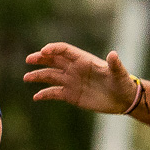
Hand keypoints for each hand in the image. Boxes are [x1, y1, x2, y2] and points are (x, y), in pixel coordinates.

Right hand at [23, 44, 139, 113]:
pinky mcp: (70, 95)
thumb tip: (113, 54)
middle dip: (41, 58)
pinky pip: (54, 93)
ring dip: (38, 76)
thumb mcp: (119, 73)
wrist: (123, 99)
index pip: (64, 50)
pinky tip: (36, 97)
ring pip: (51, 76)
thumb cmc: (122, 83)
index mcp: (84, 60)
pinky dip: (44, 94)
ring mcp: (71, 81)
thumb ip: (114, 64)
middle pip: (53, 60)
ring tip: (26, 78)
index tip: (44, 52)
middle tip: (29, 59)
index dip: (53, 49)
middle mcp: (75, 69)